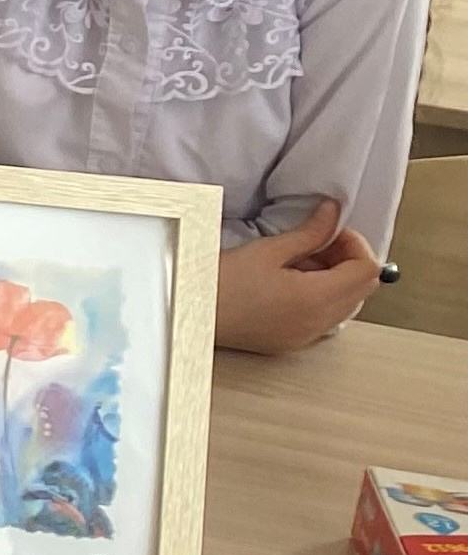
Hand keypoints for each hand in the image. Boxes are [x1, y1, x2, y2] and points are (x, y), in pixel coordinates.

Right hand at [215, 198, 381, 354]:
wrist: (188, 314)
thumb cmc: (219, 283)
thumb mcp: (268, 250)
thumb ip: (310, 232)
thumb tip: (332, 212)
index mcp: (314, 299)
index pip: (367, 270)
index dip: (355, 245)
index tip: (330, 233)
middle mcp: (316, 323)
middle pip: (362, 289)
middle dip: (348, 261)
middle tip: (319, 245)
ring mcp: (305, 336)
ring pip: (347, 305)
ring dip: (336, 280)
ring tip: (301, 264)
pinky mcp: (291, 342)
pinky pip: (325, 319)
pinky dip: (321, 299)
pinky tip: (292, 285)